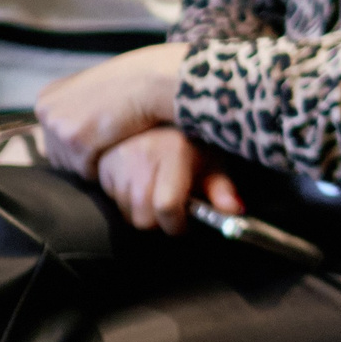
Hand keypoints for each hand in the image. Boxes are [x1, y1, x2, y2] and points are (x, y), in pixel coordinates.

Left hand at [36, 42, 189, 176]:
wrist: (150, 80)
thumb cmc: (130, 82)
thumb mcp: (91, 88)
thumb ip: (73, 108)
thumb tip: (61, 132)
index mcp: (47, 99)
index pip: (52, 139)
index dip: (80, 141)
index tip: (101, 131)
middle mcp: (46, 113)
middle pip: (58, 155)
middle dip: (83, 154)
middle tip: (109, 136)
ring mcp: (59, 127)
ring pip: (72, 166)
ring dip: (94, 160)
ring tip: (114, 138)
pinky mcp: (76, 141)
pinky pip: (86, 171)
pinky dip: (104, 165)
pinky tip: (118, 144)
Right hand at [93, 125, 243, 235]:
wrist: (155, 117)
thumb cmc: (189, 144)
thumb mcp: (211, 162)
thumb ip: (221, 189)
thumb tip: (236, 211)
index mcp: (174, 152)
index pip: (166, 205)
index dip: (176, 224)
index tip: (185, 223)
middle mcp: (143, 156)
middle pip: (143, 217)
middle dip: (159, 221)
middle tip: (171, 210)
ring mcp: (119, 162)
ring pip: (127, 213)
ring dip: (143, 213)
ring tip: (156, 194)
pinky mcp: (103, 167)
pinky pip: (113, 202)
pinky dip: (127, 203)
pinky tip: (140, 187)